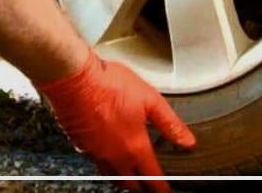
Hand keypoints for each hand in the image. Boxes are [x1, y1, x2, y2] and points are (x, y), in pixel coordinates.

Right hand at [35, 47, 196, 191]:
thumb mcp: (150, 100)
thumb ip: (170, 124)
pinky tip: (106, 150)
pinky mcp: (79, 144)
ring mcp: (95, 152)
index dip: (161, 187)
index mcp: (134, 147)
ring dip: (122, 177)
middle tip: (148, 183)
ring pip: (111, 175)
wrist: (74, 79)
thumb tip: (187, 141)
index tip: (165, 190)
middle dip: (141, 186)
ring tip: (129, 173)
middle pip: (130, 183)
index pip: (152, 178)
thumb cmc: (109, 84)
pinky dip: (104, 161)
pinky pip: (95, 161)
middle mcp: (114, 155)